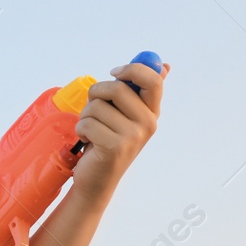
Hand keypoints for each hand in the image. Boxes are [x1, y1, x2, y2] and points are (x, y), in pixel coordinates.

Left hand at [71, 60, 168, 206]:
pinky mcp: (115, 147)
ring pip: (96, 106)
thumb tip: (164, 65)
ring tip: (92, 131)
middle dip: (96, 94)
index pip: (153, 80)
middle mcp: (148, 123)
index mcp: (152, 112)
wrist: (97, 180)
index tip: (114, 72)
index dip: (132, 69)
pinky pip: (87, 123)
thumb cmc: (106, 142)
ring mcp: (134, 136)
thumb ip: (138, 90)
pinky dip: (80, 130)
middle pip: (117, 88)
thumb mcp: (124, 115)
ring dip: (85, 116)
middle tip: (93, 110)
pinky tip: (88, 142)